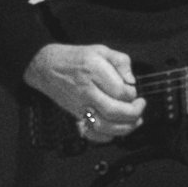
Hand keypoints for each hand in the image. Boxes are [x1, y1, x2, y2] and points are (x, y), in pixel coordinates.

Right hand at [23, 43, 145, 143]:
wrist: (47, 67)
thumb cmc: (76, 59)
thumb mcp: (102, 50)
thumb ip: (121, 62)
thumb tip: (132, 80)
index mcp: (94, 71)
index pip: (120, 91)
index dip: (133, 94)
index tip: (134, 90)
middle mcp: (87, 91)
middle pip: (114, 111)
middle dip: (134, 112)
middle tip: (140, 106)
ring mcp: (80, 106)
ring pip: (105, 126)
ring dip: (125, 127)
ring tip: (135, 121)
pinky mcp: (75, 116)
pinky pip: (91, 134)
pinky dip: (106, 137)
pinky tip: (116, 129)